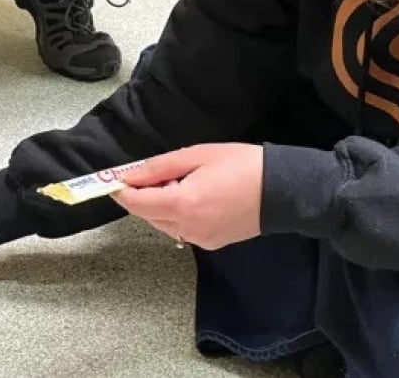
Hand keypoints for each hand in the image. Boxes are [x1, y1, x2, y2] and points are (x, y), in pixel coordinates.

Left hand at [112, 144, 264, 250]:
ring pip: (164, 224)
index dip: (122, 192)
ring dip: (160, 206)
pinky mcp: (212, 244)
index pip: (137, 204)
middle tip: (154, 174)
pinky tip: (195, 196)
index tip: (115, 181)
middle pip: (148, 215)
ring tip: (180, 182)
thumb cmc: (242, 165)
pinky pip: (182, 230)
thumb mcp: (198, 155)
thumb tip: (131, 176)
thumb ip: (160, 167)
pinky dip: (178, 215)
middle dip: (143, 197)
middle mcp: (188, 228)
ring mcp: (200, 239)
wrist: (284, 191)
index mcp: (183, 204)